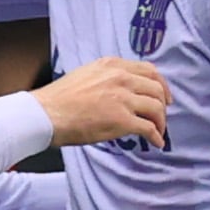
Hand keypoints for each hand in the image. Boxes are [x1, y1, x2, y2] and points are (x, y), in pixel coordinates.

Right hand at [32, 56, 170, 150]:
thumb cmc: (59, 99)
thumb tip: (120, 91)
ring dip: (161, 122)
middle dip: (163, 104)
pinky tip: (156, 143)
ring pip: (156, 108)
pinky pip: (149, 128)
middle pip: (157, 89)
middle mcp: (121, 78)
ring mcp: (123, 99)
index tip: (163, 96)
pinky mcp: (122, 120)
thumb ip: (106, 78)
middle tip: (162, 116)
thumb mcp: (86, 75)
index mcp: (112, 65)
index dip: (161, 85)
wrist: (46, 114)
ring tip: (158, 131)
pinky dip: (156, 137)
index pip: (149, 70)